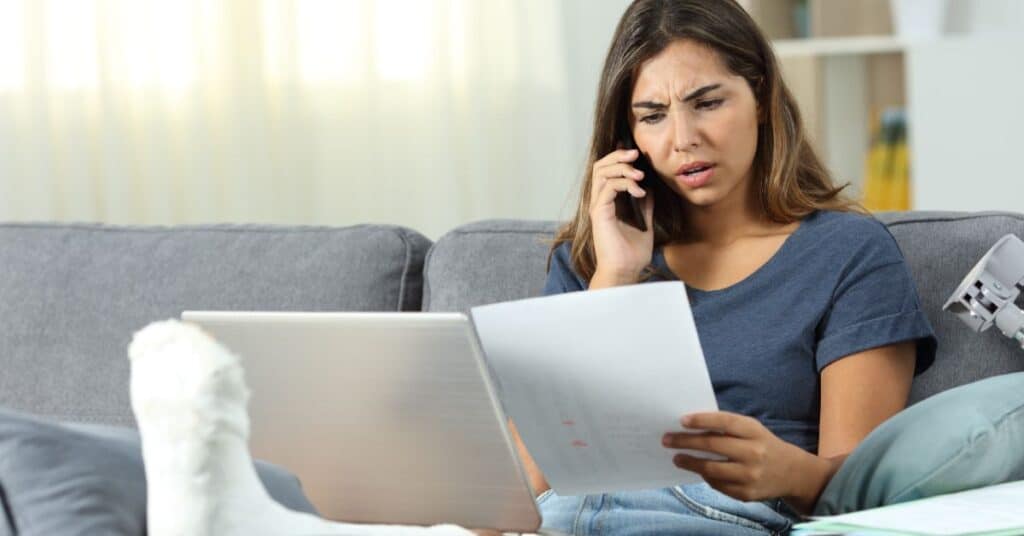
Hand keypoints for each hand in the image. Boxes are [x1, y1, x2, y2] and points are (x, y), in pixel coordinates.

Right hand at [588, 148, 654, 284]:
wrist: (625, 272)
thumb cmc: (631, 253)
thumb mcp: (644, 224)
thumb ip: (645, 207)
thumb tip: (649, 190)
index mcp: (607, 203)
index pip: (606, 171)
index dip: (618, 158)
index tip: (637, 155)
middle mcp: (599, 202)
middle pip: (600, 167)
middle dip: (618, 156)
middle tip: (636, 154)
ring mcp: (598, 207)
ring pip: (601, 173)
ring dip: (622, 168)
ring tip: (639, 175)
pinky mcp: (600, 214)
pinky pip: (608, 188)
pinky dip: (624, 184)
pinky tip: (639, 192)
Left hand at [662, 412, 819, 503]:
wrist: (792, 473)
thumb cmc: (763, 445)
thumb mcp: (752, 430)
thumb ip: (727, 427)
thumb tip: (691, 425)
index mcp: (755, 431)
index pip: (724, 422)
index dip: (702, 420)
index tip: (682, 420)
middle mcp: (754, 453)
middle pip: (712, 445)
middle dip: (685, 442)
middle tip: (667, 440)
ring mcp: (750, 475)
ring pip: (711, 469)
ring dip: (689, 462)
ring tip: (677, 458)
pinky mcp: (746, 494)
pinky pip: (718, 485)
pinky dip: (705, 476)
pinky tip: (698, 470)